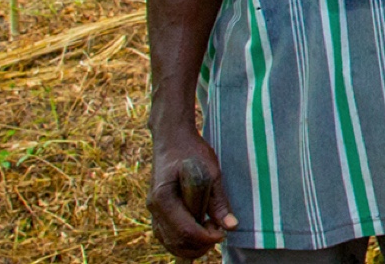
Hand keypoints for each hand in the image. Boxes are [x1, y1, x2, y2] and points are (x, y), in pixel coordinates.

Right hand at [148, 124, 234, 258]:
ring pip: (169, 242)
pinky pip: (166, 235)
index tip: (223, 233)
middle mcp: (154, 207)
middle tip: (219, 235)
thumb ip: (218, 201)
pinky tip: (200, 235)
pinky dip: (182, 241)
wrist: (171, 138)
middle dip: (199, 245)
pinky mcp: (157, 211)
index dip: (206, 237)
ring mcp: (153, 210)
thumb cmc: (191, 151)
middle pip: (175, 241)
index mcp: (164, 197)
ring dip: (191, 246)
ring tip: (211, 235)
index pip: (185, 230)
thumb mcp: (211, 172)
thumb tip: (230, 226)